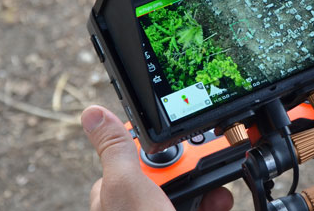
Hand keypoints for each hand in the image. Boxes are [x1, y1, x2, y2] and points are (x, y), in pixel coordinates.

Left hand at [82, 105, 233, 210]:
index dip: (160, 149)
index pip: (134, 159)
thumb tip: (93, 113)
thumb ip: (116, 151)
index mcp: (113, 197)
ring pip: (188, 195)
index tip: (179, 139)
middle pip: (167, 176)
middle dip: (191, 169)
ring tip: (219, 189)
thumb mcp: (127, 188)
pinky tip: (221, 204)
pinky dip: (214, 206)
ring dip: (208, 188)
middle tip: (206, 163)